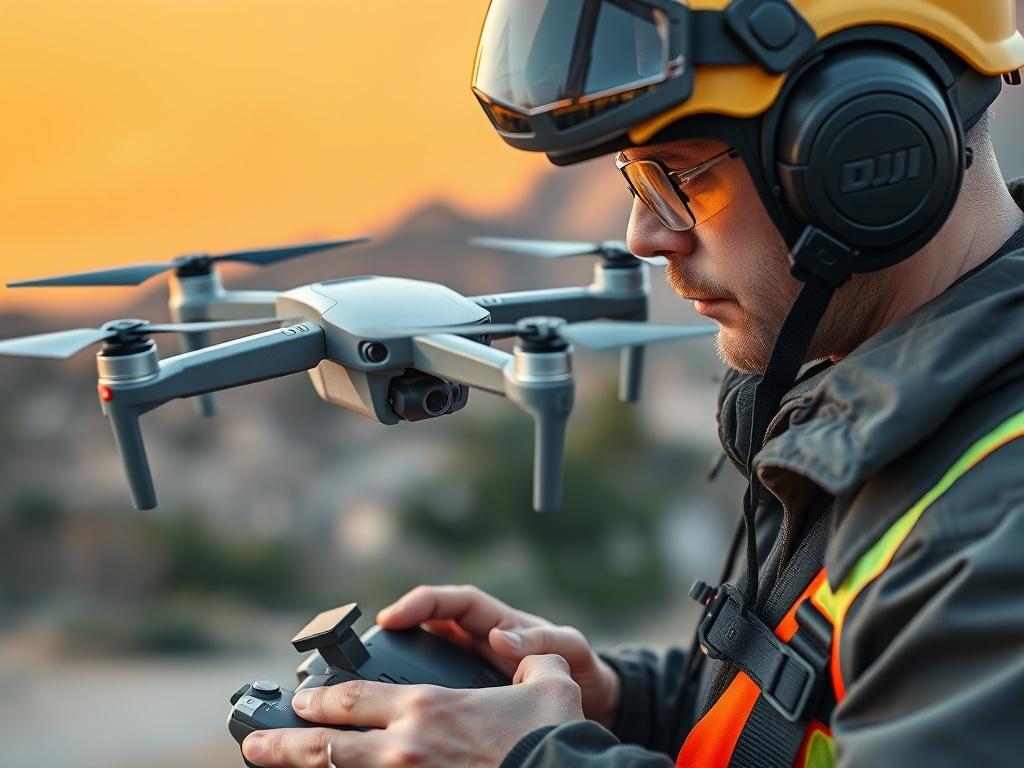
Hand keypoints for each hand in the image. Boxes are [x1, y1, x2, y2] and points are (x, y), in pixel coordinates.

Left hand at [242, 654, 582, 766]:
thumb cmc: (553, 739)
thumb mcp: (549, 683)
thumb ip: (530, 659)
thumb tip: (518, 648)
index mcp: (427, 707)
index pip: (353, 699)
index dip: (321, 698)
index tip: (304, 699)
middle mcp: (404, 748)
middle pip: (324, 746)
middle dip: (282, 742)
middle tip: (252, 742)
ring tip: (266, 764)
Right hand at [377, 585, 620, 727]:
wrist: (593, 703)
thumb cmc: (581, 669)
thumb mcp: (568, 650)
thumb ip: (540, 641)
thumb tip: (499, 637)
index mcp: (499, 619)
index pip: (453, 600)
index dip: (421, 603)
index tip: (392, 616)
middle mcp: (481, 636)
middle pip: (430, 621)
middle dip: (399, 625)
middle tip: (368, 642)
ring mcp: (473, 662)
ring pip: (427, 651)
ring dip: (401, 655)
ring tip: (371, 672)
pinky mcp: (471, 690)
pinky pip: (437, 681)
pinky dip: (417, 687)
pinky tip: (399, 703)